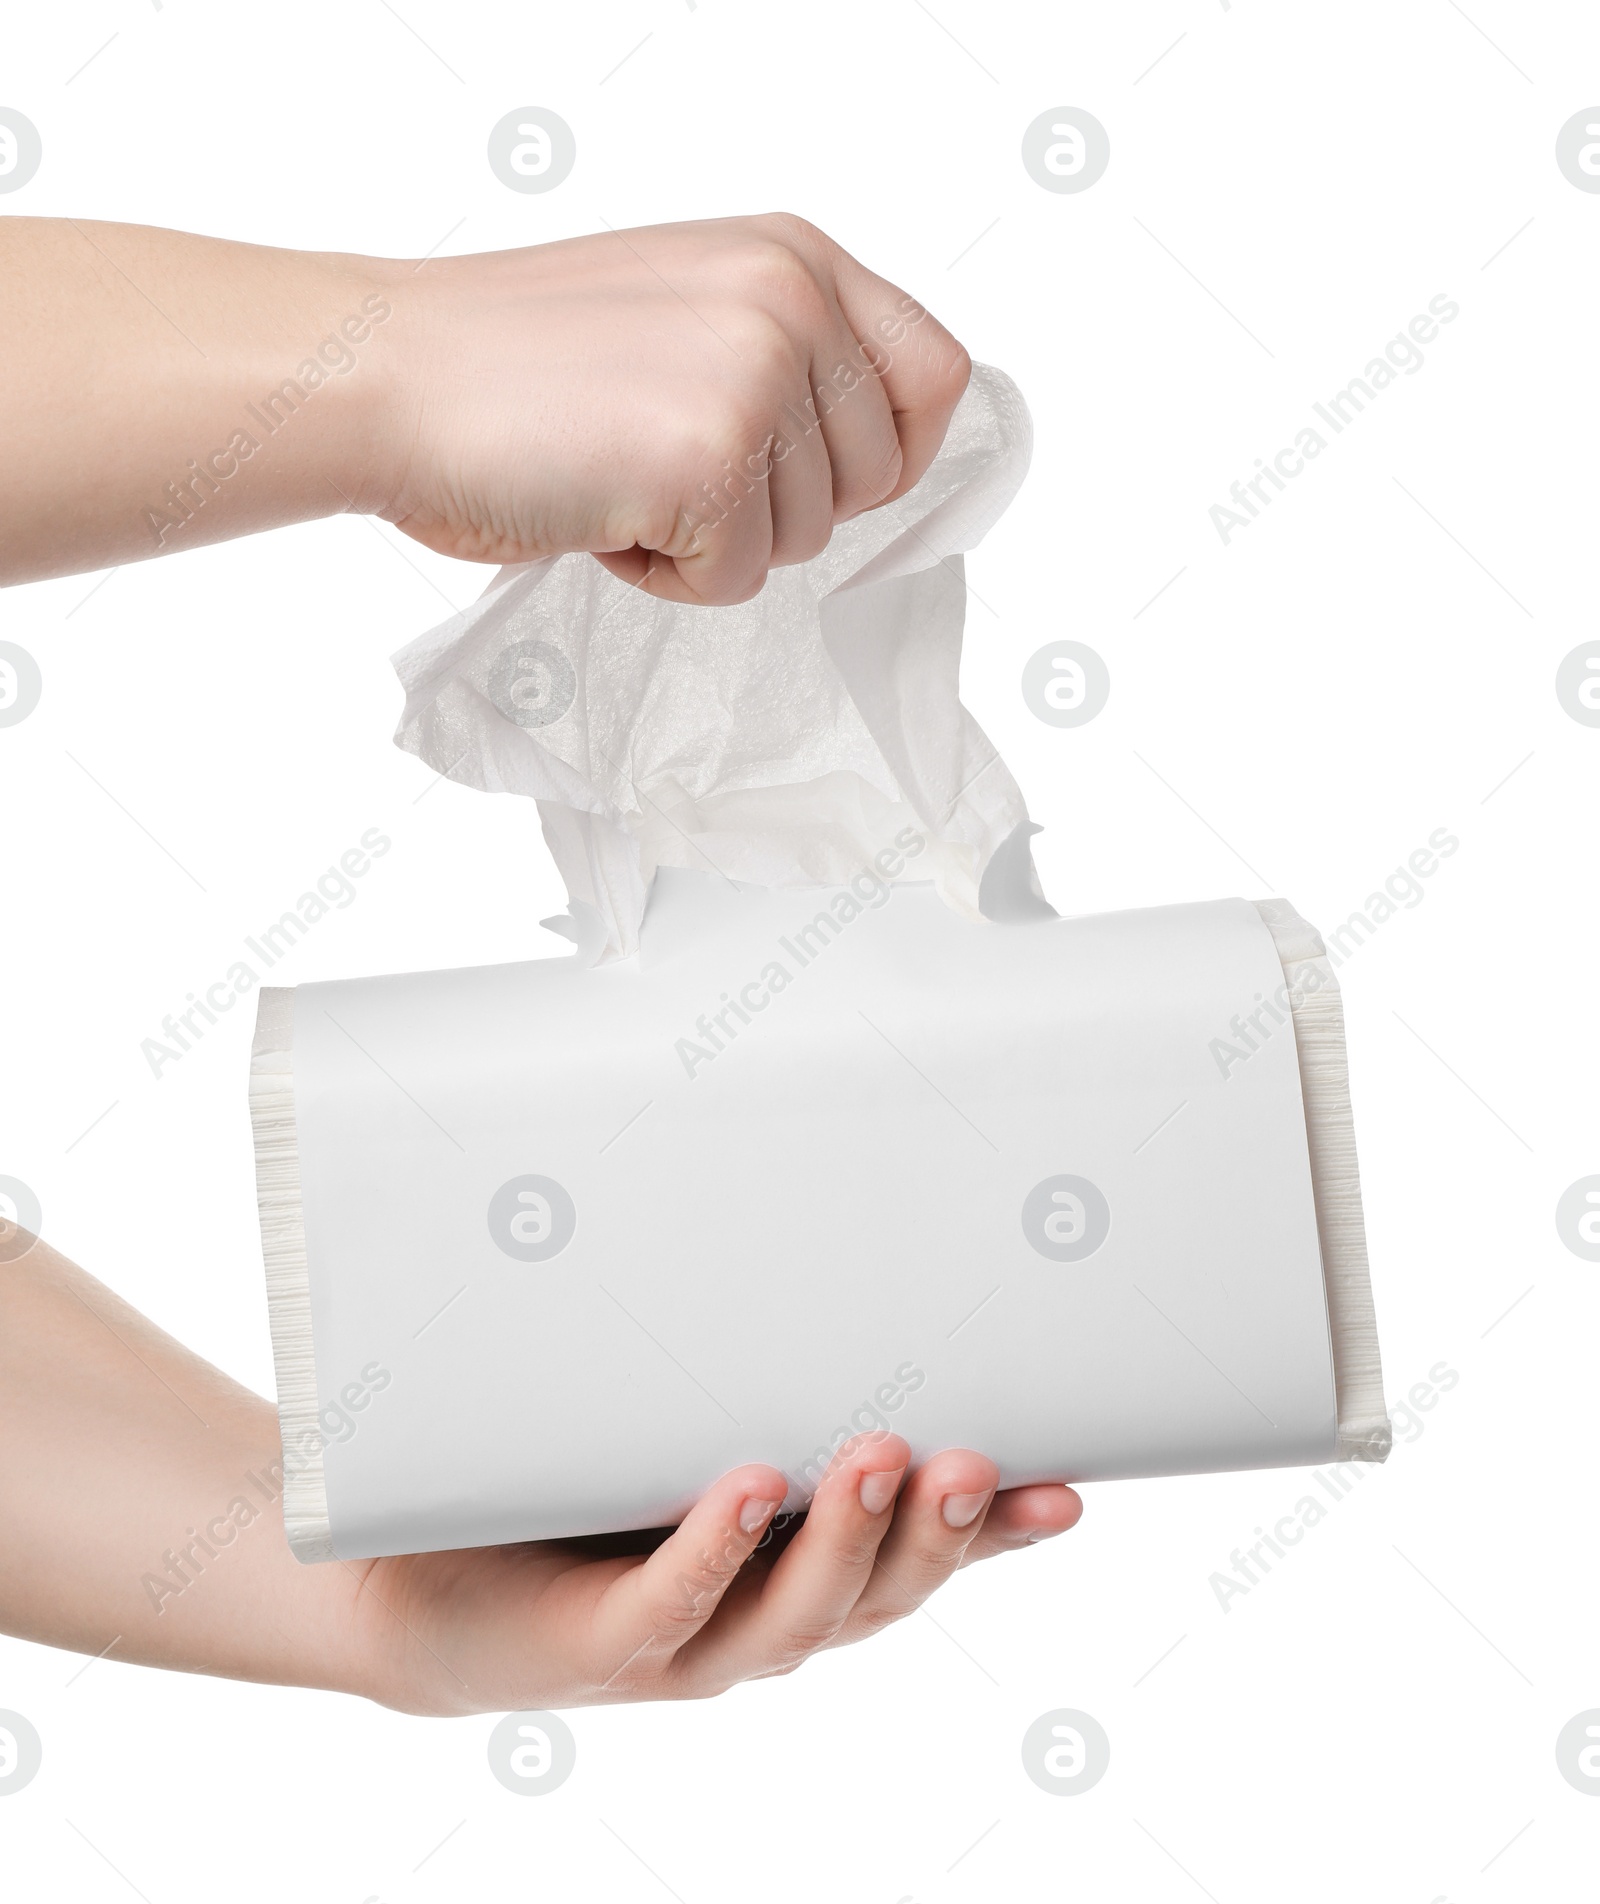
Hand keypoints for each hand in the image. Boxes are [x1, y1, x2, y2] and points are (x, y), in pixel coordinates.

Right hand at [0, 214, 968, 598]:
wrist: (391, 375)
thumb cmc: (511, 362)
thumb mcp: (685, 311)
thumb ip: (788, 355)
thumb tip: (867, 453)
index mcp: (793, 256)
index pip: (936, 378)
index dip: (894, 452)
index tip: (826, 480)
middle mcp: (792, 301)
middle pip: (874, 482)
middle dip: (778, 509)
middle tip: (664, 467)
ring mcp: (759, 375)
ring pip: (805, 542)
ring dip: (711, 540)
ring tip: (617, 474)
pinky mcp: (713, 459)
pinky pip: (736, 583)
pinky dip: (664, 575)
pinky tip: (599, 510)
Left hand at [352, 1436, 1080, 1713]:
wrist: (426, 1582)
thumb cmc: (575, 1491)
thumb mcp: (682, 1426)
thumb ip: (752, 1365)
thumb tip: (817, 1232)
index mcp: (796, 1570)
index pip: (917, 1561)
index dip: (996, 1540)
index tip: (1070, 1492)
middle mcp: (755, 1617)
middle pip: (873, 1599)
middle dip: (934, 1535)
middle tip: (974, 1460)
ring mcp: (680, 1641)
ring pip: (789, 1619)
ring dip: (845, 1541)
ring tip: (881, 1453)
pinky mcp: (590, 1645)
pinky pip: (661, 1605)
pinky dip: (709, 1552)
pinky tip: (744, 1490)